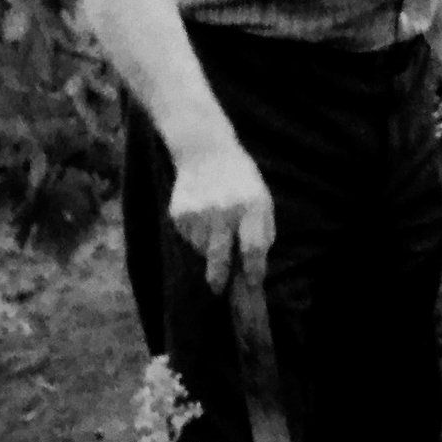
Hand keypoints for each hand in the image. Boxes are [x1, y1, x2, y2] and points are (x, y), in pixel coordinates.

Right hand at [168, 144, 274, 292]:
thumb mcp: (262, 199)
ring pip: (203, 249)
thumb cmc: (241, 181)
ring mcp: (199, 212)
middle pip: (220, 256)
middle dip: (220, 278)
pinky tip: (202, 217)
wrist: (206, 153)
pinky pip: (189, 238)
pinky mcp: (179, 213)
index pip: (252, 247)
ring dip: (209, 250)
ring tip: (215, 228)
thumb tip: (254, 267)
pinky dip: (196, 236)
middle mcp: (224, 210)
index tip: (252, 284)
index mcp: (251, 205)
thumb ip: (262, 232)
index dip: (253, 270)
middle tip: (219, 289)